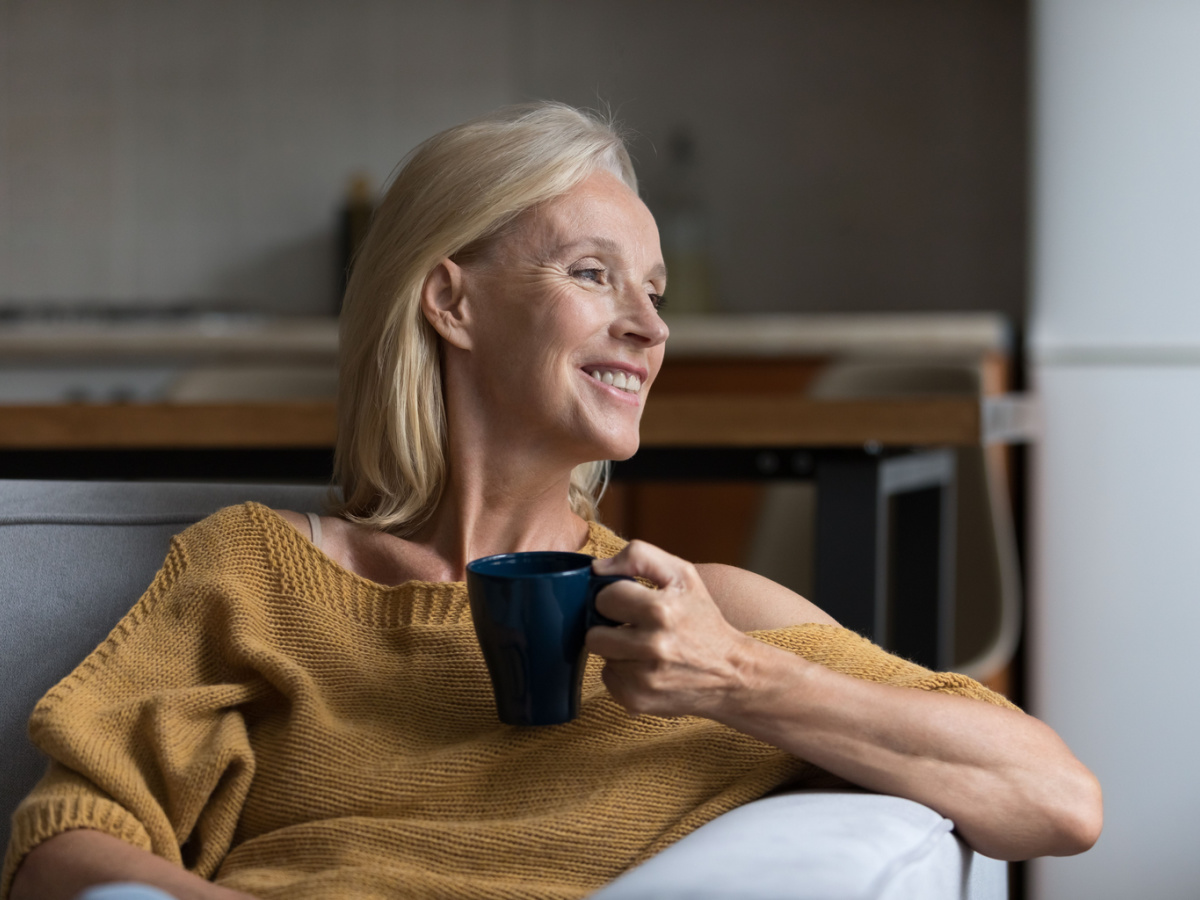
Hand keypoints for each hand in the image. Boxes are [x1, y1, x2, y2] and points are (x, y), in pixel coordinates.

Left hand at [585, 541, 757, 718]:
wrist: (731, 673)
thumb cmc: (703, 619)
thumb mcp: (682, 575)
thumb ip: (639, 556)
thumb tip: (596, 568)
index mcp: (661, 610)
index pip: (604, 598)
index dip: (615, 598)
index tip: (632, 603)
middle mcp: (652, 646)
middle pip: (594, 633)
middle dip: (611, 628)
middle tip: (635, 627)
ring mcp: (644, 678)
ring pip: (601, 656)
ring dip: (617, 651)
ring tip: (645, 648)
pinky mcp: (637, 700)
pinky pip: (608, 679)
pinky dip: (622, 673)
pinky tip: (646, 668)